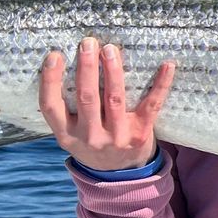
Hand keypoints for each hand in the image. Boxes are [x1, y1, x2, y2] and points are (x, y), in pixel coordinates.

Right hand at [39, 37, 176, 171]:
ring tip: (110, 49)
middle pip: (86, 97)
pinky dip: (161, 84)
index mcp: (67, 135)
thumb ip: (64, 110)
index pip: (51, 106)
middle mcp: (90, 137)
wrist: (120, 175)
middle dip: (87, 68)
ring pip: (114, 98)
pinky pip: (152, 105)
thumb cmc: (92, 142)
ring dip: (113, 71)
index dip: (50, 80)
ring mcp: (116, 137)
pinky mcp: (141, 134)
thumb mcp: (70, 133)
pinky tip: (167, 65)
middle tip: (89, 43)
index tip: (55, 55)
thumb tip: (59, 63)